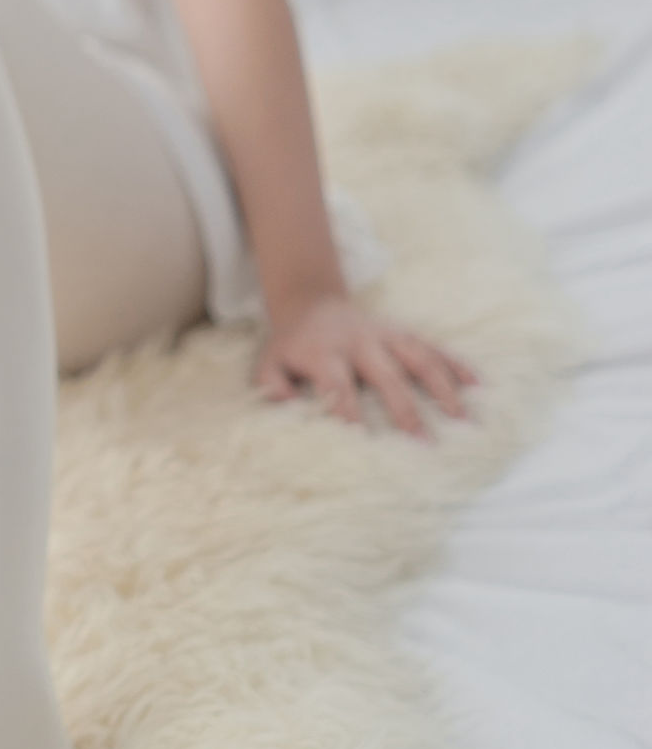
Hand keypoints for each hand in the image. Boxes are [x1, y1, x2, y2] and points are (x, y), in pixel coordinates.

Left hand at [253, 293, 480, 438]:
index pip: (339, 389)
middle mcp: (360, 342)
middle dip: (407, 411)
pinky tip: (479, 386)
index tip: (367, 446)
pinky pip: (435, 346)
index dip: (351, 415)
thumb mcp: (269, 363)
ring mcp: (387, 335)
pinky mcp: (405, 331)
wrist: (311, 303)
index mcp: (325, 354)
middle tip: (426, 444)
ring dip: (444, 388)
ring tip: (465, 420)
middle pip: (388, 377)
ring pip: (420, 359)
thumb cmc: (291, 346)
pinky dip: (457, 364)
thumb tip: (286, 405)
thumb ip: (271, 386)